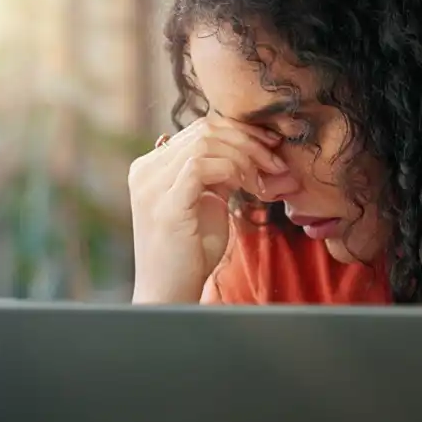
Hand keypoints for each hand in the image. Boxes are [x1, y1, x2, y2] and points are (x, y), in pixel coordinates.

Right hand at [129, 115, 287, 303]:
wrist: (170, 293)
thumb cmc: (190, 252)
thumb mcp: (206, 202)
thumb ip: (216, 175)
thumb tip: (247, 148)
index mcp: (152, 166)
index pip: (200, 129)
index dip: (241, 131)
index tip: (271, 146)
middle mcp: (146, 170)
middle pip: (205, 130)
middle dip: (248, 141)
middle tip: (276, 161)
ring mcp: (152, 186)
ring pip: (206, 143)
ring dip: (246, 156)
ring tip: (265, 179)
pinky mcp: (166, 204)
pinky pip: (202, 166)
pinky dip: (234, 171)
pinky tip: (249, 188)